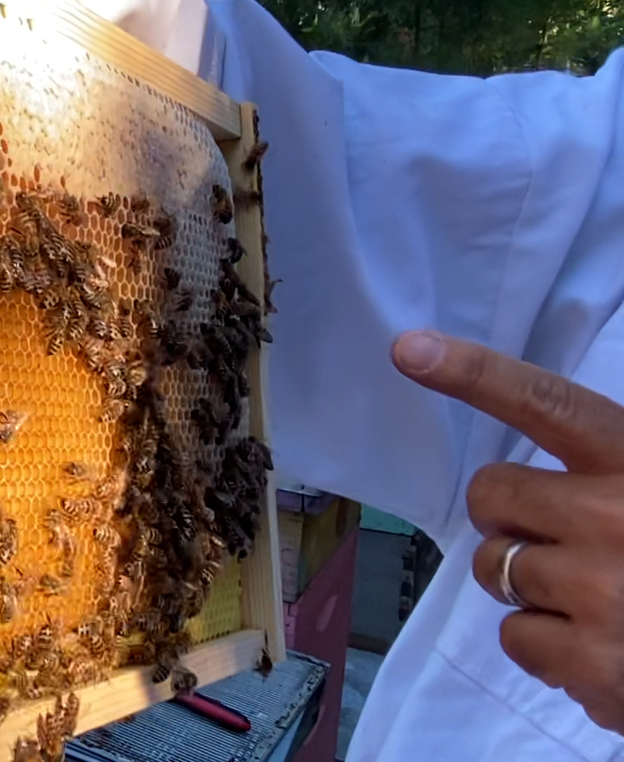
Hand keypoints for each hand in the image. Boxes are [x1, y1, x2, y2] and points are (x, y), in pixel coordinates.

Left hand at [392, 330, 623, 732]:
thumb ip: (611, 468)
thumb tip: (543, 472)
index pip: (548, 403)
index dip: (474, 374)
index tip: (410, 349)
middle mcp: (617, 518)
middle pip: (493, 496)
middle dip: (512, 518)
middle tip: (565, 539)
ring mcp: (600, 592)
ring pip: (497, 571)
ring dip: (533, 586)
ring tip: (604, 600)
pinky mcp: (591, 663)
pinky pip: (516, 639)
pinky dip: (551, 649)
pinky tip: (608, 647)